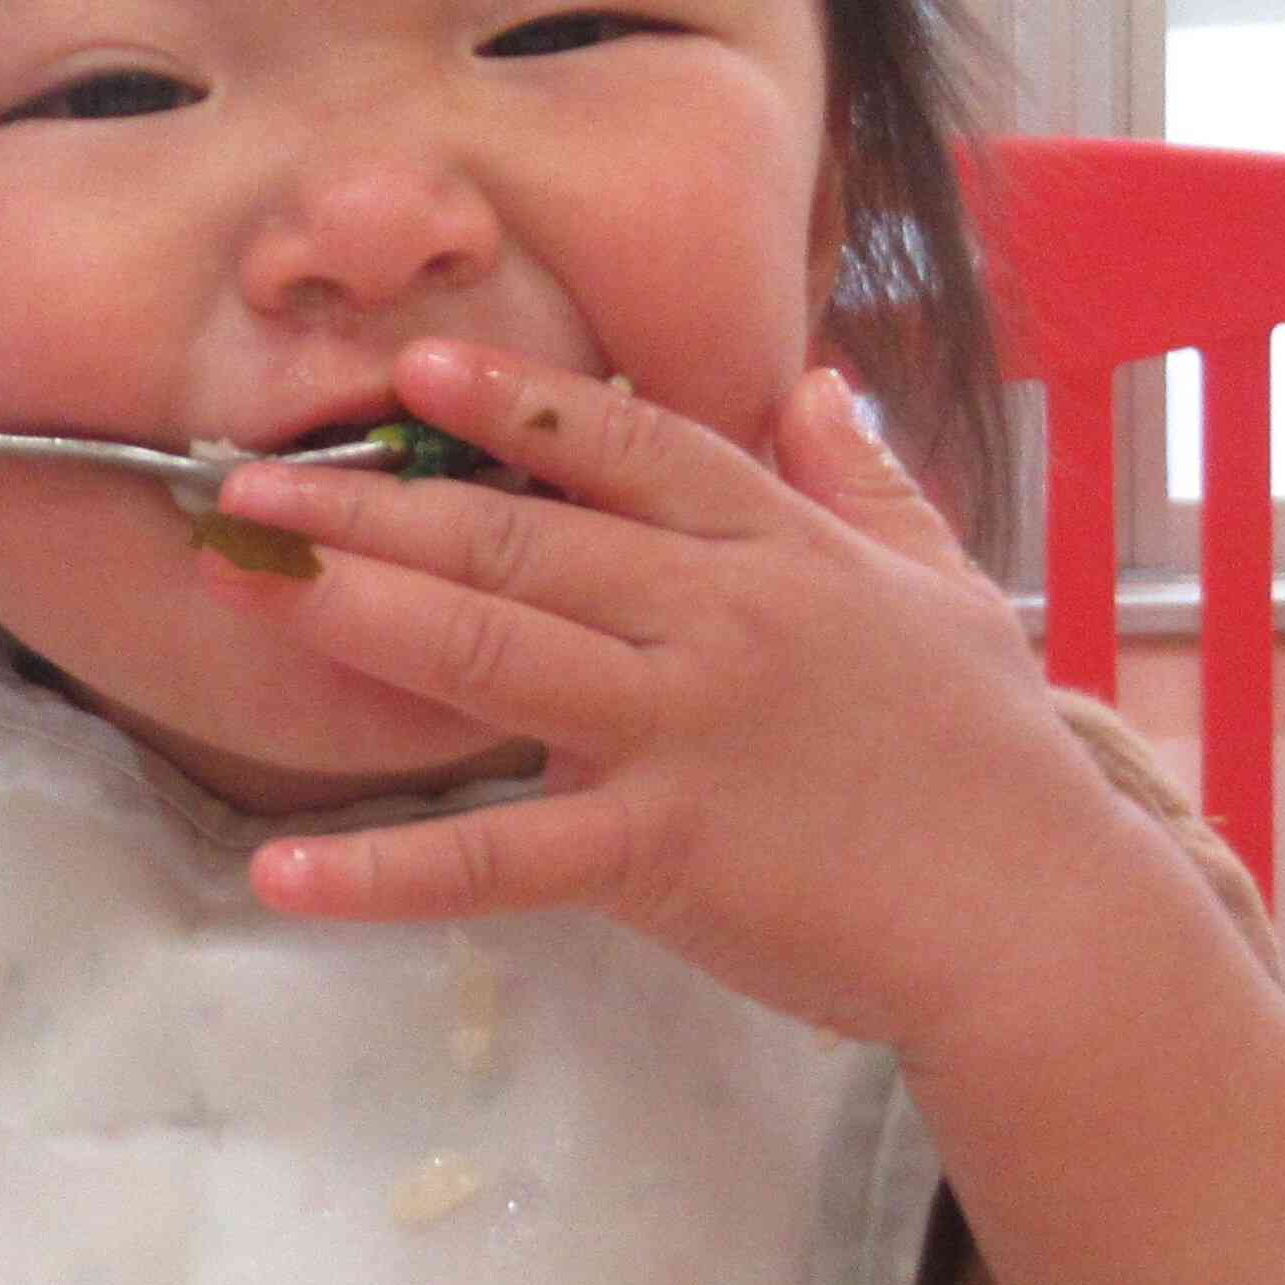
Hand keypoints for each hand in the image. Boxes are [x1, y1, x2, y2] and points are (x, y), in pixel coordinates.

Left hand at [215, 341, 1125, 1054]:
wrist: (1041, 916)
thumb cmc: (993, 765)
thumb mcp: (945, 588)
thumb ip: (868, 482)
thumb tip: (816, 383)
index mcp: (779, 550)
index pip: (630, 448)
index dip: (516, 402)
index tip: (418, 369)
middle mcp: (718, 617)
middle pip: (522, 533)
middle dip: (374, 502)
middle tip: (248, 480)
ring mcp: (683, 730)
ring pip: (494, 648)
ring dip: (356, 610)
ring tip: (243, 582)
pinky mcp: (662, 853)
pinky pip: (498, 859)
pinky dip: (385, 871)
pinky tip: (285, 872)